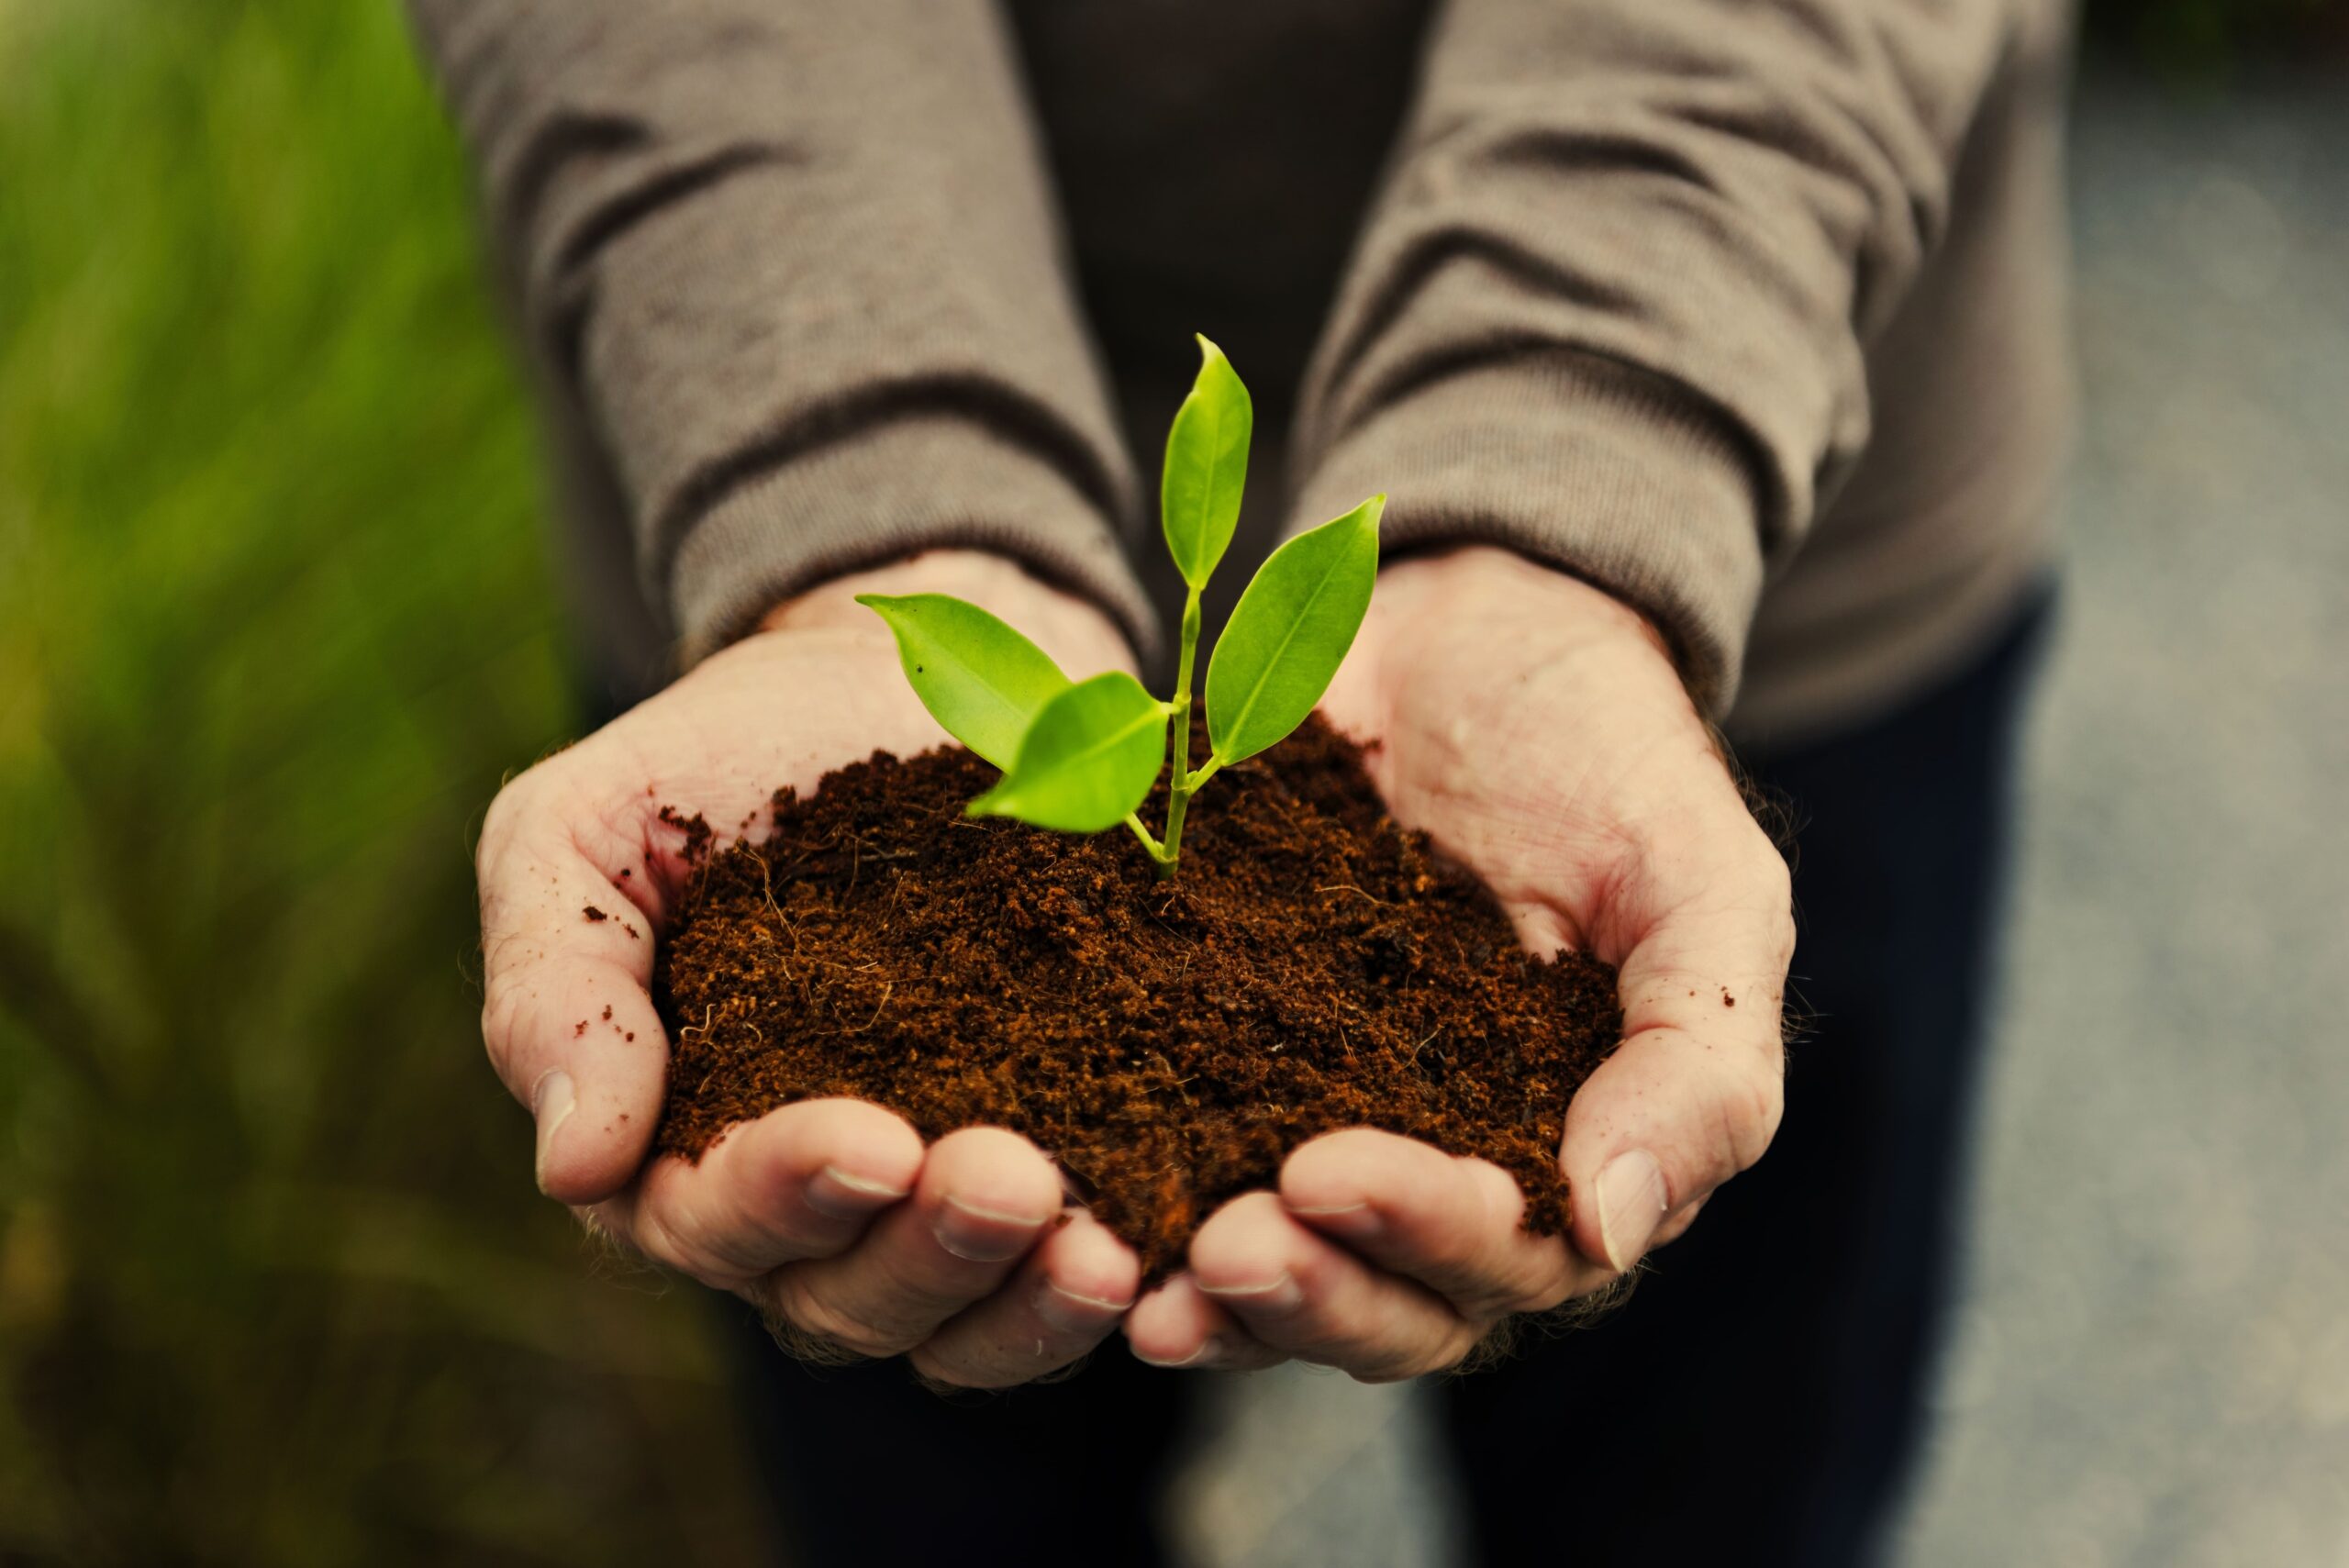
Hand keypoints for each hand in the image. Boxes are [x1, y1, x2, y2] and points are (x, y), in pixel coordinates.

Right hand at [475, 551, 1146, 1387]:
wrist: (895, 679)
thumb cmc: (713, 763)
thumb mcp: (583, 834)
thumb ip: (556, 987)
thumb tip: (575, 1167)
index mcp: (674, 1146)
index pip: (708, 1219)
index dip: (784, 1196)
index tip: (870, 1138)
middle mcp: (805, 1211)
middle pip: (848, 1301)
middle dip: (928, 1254)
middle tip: (1012, 1182)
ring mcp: (933, 1201)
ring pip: (965, 1321)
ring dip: (1027, 1300)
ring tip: (1101, 1248)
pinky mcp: (1056, 1159)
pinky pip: (1070, 1273)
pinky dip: (1116, 1279)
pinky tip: (1163, 1245)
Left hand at [1124, 546, 1792, 1379]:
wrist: (1477, 628)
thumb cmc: (1614, 760)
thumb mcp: (1703, 889)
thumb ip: (1697, 1065)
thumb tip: (1614, 1233)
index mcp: (1567, 1157)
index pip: (1508, 1258)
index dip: (1422, 1236)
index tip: (1326, 1171)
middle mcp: (1442, 1170)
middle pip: (1384, 1303)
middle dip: (1306, 1292)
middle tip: (1221, 1247)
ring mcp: (1324, 1122)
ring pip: (1280, 1268)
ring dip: (1215, 1294)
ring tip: (1135, 1278)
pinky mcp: (1221, 1059)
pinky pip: (1177, 1160)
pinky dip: (1132, 1205)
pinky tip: (1074, 1212)